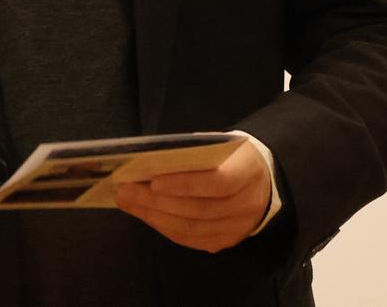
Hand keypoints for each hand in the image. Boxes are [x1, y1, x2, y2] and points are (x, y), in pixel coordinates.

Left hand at [114, 140, 271, 253]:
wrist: (261, 180)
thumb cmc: (230, 155)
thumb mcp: (219, 145)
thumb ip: (192, 154)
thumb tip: (150, 163)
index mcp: (249, 170)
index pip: (219, 182)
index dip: (186, 184)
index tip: (154, 180)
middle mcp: (248, 203)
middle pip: (200, 209)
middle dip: (157, 201)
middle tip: (126, 191)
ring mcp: (238, 227)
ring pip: (193, 228)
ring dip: (155, 216)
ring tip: (129, 202)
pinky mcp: (227, 240)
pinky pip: (192, 239)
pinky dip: (165, 227)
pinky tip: (146, 215)